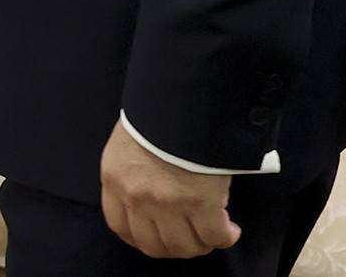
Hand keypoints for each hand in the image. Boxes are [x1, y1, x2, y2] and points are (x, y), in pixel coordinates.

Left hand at [100, 120, 238, 259]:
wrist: (181, 99)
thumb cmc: (157, 114)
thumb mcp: (130, 143)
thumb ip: (134, 172)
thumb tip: (153, 193)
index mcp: (115, 179)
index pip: (121, 226)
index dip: (142, 238)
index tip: (158, 237)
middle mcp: (137, 197)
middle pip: (154, 244)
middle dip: (175, 246)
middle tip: (191, 237)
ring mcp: (168, 204)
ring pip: (185, 246)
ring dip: (201, 245)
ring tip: (213, 233)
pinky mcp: (200, 204)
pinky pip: (214, 236)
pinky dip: (225, 237)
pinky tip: (230, 229)